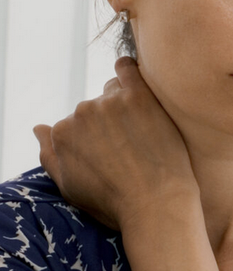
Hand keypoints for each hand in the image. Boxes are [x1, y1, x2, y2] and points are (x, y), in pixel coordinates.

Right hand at [33, 57, 198, 230]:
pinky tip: (134, 76)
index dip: (96, 136)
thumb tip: (39, 128)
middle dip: (110, 119)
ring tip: (141, 128)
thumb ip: (50, 155)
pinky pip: (129, 68)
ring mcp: (110, 101)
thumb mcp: (70, 187)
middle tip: (131, 142)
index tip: (112, 150)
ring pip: (114, 89)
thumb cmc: (114, 201)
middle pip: (96, 104)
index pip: (77, 121)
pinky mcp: (138, 95)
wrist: (155, 202)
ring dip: (124, 101)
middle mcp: (81, 112)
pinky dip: (129, 69)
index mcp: (62, 133)